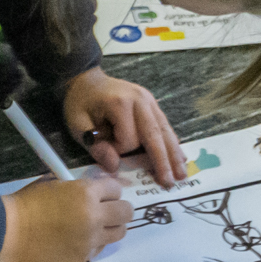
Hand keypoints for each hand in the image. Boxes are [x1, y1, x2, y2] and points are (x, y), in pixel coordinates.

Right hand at [0, 170, 135, 261]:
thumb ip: (79, 187)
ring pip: (119, 232)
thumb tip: (96, 189)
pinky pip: (102, 247)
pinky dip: (97, 242)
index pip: (116, 189)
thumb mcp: (56, 183)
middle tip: (107, 209)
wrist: (12, 230)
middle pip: (126, 212)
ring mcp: (91, 238)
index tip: (102, 194)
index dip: (109, 190)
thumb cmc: (30, 202)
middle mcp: (94, 216)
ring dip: (112, 226)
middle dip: (119, 208)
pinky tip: (83, 238)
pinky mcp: (84, 256)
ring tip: (99, 225)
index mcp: (86, 192)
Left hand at [62, 69, 186, 183]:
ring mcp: (149, 100)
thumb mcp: (78, 124)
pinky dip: (172, 142)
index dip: (118, 149)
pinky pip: (164, 125)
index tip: (104, 146)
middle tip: (170, 182)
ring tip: (181, 174)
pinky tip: (180, 156)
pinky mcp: (152, 103)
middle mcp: (140, 100)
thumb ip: (95, 145)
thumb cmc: (80, 103)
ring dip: (173, 153)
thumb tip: (114, 166)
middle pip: (155, 135)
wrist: (86, 79)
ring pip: (164, 130)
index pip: (128, 138)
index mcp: (120, 104)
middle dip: (163, 160)